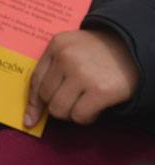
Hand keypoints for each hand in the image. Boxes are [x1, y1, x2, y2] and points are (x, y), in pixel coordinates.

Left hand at [24, 28, 138, 126]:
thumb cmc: (100, 52)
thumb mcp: (72, 48)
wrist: (135, 49)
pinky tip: (95, 108)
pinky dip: (86, 118)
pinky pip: (79, 116)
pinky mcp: (100, 90)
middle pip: (46, 98)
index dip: (32, 103)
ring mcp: (82, 74)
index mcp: (56, 45)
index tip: (30, 118)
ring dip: (71, 113)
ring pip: (59, 110)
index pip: (35, 80)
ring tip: (84, 103)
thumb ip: (52, 70)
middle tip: (73, 101)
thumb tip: (33, 110)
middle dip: (57, 106)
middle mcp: (66, 57)